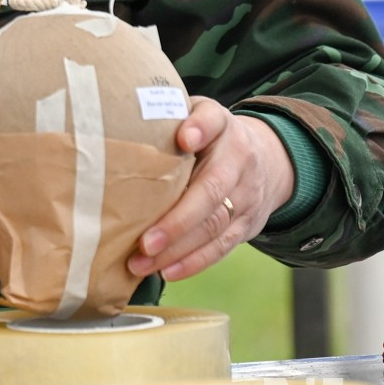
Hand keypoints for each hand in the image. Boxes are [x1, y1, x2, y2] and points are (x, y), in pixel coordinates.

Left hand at [127, 99, 296, 281]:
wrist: (266, 158)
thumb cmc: (208, 135)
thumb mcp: (194, 113)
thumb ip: (165, 115)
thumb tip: (117, 122)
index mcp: (220, 124)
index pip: (212, 120)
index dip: (199, 128)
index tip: (184, 139)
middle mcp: (238, 159)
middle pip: (211, 191)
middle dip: (178, 221)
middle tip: (144, 242)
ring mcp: (246, 194)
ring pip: (214, 225)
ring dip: (178, 250)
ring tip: (142, 263)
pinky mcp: (247, 223)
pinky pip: (222, 246)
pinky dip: (194, 262)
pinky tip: (167, 271)